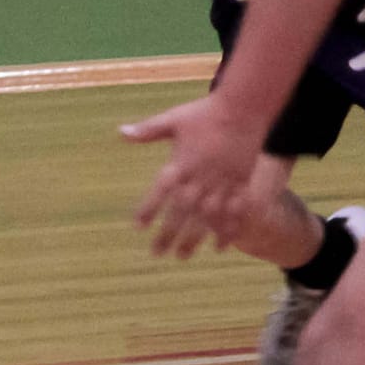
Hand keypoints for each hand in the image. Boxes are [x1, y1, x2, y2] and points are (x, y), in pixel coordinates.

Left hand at [121, 95, 259, 258]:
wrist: (243, 108)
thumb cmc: (204, 113)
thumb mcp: (173, 119)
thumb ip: (148, 130)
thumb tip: (121, 132)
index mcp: (182, 162)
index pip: (161, 191)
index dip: (148, 209)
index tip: (138, 226)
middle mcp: (201, 177)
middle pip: (182, 212)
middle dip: (168, 234)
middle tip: (157, 253)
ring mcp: (223, 183)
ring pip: (207, 218)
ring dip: (194, 238)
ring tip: (182, 256)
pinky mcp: (241, 184)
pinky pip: (235, 213)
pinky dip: (228, 231)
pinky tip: (220, 248)